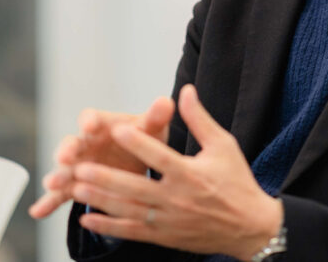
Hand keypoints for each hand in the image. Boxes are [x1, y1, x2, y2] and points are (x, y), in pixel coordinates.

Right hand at [29, 96, 174, 218]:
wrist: (136, 159)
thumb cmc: (141, 138)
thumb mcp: (151, 129)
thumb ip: (156, 117)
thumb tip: (166, 101)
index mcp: (102, 124)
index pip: (92, 118)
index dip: (90, 121)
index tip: (90, 125)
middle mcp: (85, 142)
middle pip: (72, 143)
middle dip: (67, 149)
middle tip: (64, 157)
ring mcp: (77, 164)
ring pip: (63, 169)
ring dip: (57, 176)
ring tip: (53, 184)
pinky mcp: (74, 185)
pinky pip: (60, 194)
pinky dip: (48, 202)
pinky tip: (38, 212)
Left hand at [71, 84, 282, 259]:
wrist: (250, 227)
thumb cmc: (237, 181)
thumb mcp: (223, 145)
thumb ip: (199, 119)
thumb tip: (186, 90)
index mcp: (191, 174)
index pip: (160, 156)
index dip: (138, 142)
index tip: (116, 129)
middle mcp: (177, 199)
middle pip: (136, 187)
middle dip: (106, 177)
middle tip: (81, 166)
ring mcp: (169, 220)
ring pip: (128, 211)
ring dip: (101, 200)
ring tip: (76, 187)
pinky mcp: (165, 236)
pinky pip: (132, 232)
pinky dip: (108, 227)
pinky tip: (86, 218)